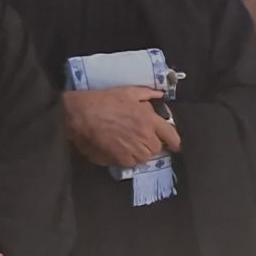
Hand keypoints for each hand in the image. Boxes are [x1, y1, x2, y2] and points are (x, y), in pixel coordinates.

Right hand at [64, 86, 181, 167]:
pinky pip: (130, 163)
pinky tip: (118, 149)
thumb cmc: (104, 101)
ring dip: (139, 152)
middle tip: (139, 136)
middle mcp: (145, 138)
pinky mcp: (120, 160)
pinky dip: (126, 158)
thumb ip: (148, 94)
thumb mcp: (128, 92)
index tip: (175, 145)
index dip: (175, 142)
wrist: (81, 114)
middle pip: (157, 149)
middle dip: (150, 144)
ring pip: (144, 158)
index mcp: (150, 121)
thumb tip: (160, 95)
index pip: (172, 137)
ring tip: (127, 142)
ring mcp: (133, 150)